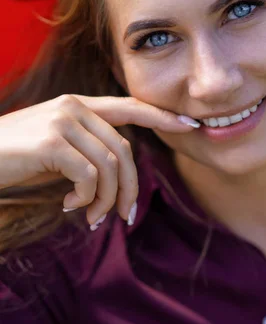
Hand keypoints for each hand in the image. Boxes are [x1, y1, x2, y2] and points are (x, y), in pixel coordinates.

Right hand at [0, 94, 198, 226]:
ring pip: (110, 167)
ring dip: (106, 201)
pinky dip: (86, 199)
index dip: (161, 115)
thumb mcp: (55, 149)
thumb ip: (86, 150)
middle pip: (125, 151)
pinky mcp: (51, 142)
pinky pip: (89, 177)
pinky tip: (68, 206)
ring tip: (91, 218)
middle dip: (129, 190)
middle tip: (123, 218)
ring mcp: (62, 121)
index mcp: (77, 105)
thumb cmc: (13, 158)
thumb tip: (118, 176)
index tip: (190, 124)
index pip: (129, 106)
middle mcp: (73, 107)